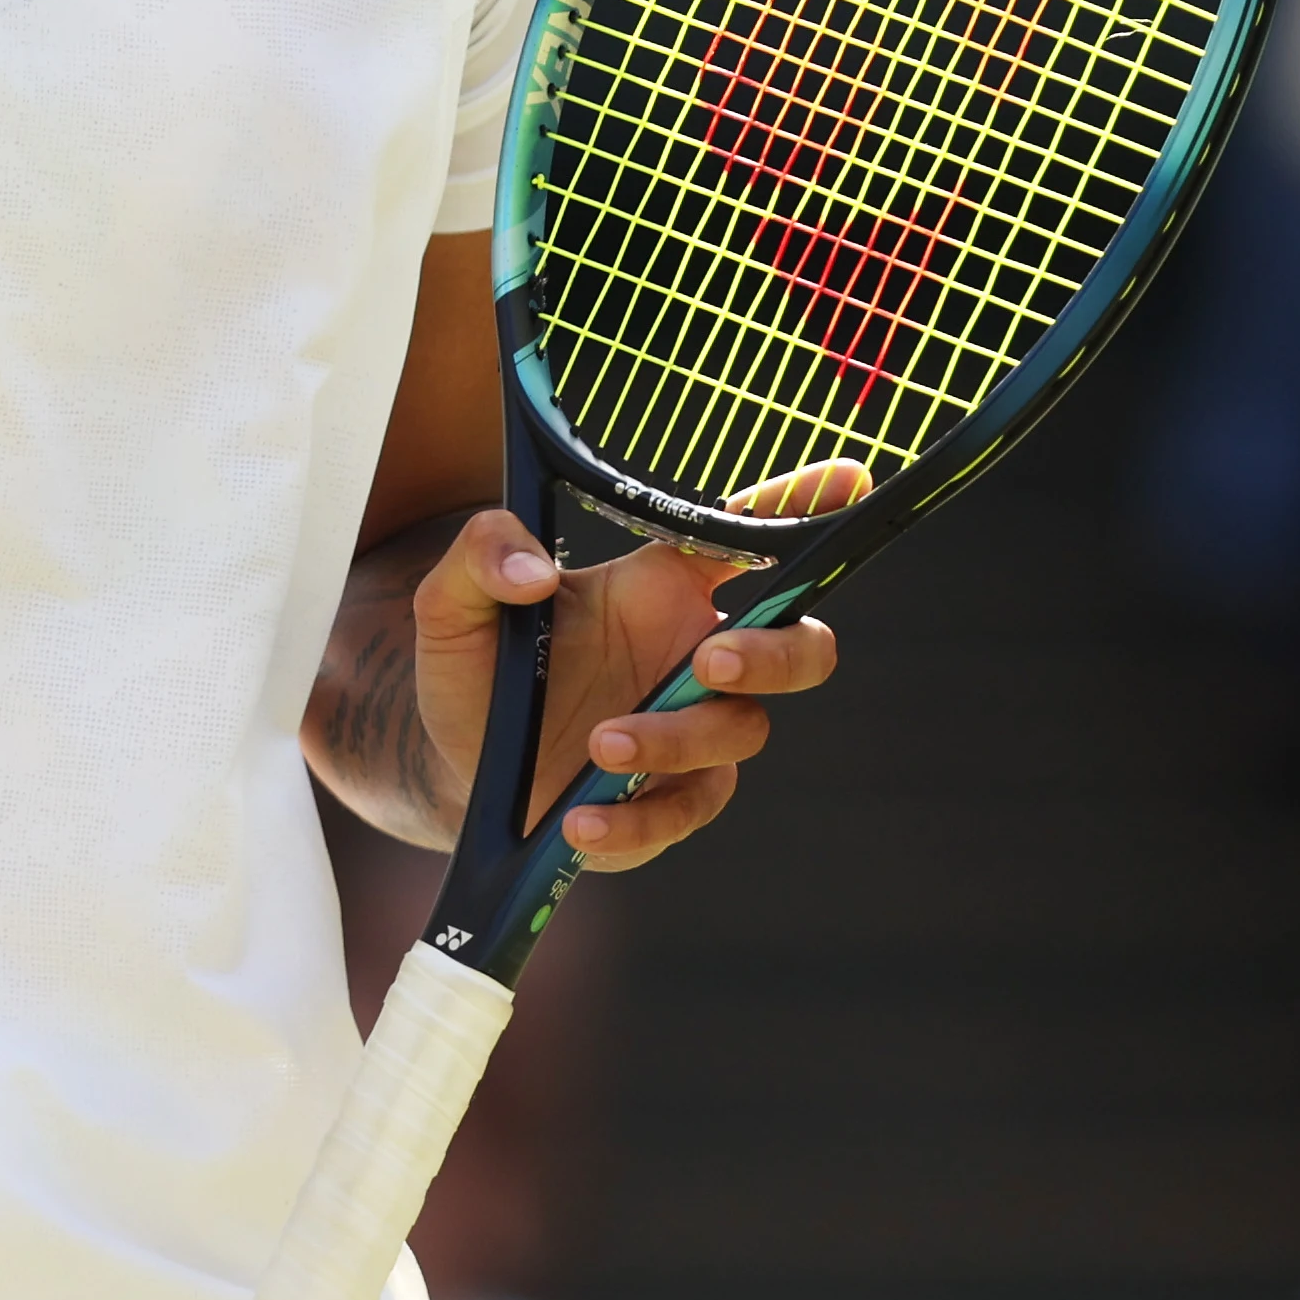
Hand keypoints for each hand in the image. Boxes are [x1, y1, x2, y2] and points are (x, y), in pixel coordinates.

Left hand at [402, 465, 863, 870]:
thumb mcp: (454, 601)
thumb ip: (482, 555)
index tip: (845, 479)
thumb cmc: (476, 667)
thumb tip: (528, 572)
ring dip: (677, 739)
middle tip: (708, 660)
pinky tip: (582, 820)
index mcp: (662, 591)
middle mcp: (693, 660)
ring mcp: (691, 736)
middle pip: (799, 649)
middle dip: (775, 655)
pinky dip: (637, 819)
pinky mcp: (665, 803)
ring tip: (601, 743)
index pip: (744, 542)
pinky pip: (680, 812)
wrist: (456, 769)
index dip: (798, 510)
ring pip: (740, 734)